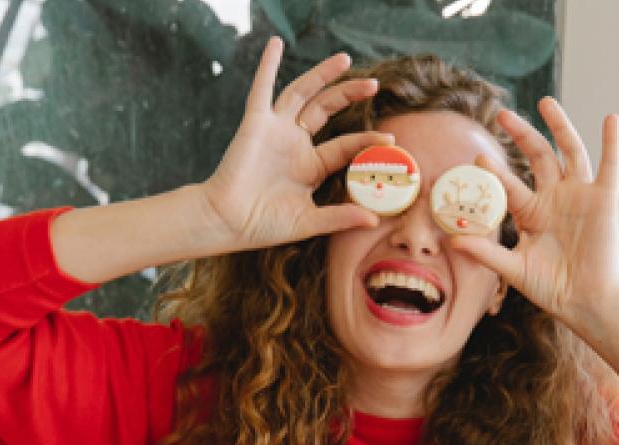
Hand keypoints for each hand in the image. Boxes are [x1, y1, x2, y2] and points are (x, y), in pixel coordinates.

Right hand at [200, 38, 393, 251]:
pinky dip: (267, 65)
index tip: (390, 139)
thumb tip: (374, 220)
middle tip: (373, 85)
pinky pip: (262, 89)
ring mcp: (275, 131)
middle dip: (349, 95)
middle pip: (326, 110)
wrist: (228, 222)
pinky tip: (275, 45)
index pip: (344, 146)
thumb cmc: (263, 226)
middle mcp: (294, 144)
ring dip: (321, 74)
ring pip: (302, 93)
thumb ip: (340, 218)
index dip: (367, 141)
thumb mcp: (309, 222)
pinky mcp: (256, 123)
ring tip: (344, 59)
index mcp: (310, 167)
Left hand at [452, 99, 618, 336]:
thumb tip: (452, 239)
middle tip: (502, 114)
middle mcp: (554, 198)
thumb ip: (485, 253)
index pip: (510, 185)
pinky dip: (612, 142)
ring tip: (545, 102)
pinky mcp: (604, 200)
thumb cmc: (549, 288)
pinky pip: (610, 165)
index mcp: (531, 213)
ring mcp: (579, 195)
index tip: (477, 158)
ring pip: (569, 151)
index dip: (496, 172)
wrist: (583, 301)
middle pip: (537, 157)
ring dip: (559, 125)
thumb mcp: (512, 269)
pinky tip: (610, 119)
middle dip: (521, 135)